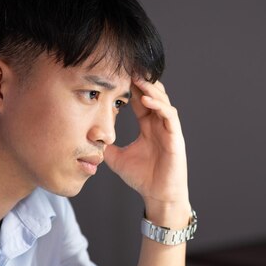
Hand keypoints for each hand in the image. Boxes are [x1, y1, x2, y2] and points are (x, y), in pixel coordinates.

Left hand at [104, 77, 189, 225]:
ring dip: (151, 89)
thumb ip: (107, 147)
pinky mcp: (176, 138)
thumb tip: (89, 140)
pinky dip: (159, 106)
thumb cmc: (143, 179)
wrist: (158, 197)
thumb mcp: (118, 159)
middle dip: (143, 82)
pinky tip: (147, 100)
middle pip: (154, 95)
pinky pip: (169, 116)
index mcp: (149, 127)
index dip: (132, 88)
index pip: (141, 101)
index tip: (118, 75)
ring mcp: (169, 130)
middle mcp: (160, 125)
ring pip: (163, 101)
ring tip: (138, 79)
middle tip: (128, 68)